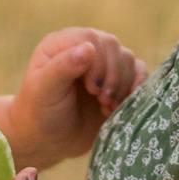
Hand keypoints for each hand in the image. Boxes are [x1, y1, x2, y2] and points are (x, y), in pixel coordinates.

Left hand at [0, 27, 143, 170]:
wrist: (49, 141)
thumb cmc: (39, 114)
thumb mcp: (43, 91)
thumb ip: (62, 68)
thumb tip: (88, 48)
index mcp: (61, 45)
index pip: (90, 38)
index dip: (97, 61)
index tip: (91, 88)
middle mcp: (83, 50)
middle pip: (112, 46)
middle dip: (112, 75)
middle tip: (100, 99)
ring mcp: (102, 65)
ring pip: (127, 59)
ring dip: (122, 84)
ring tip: (106, 106)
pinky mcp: (117, 81)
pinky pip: (138, 73)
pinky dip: (135, 89)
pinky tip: (119, 107)